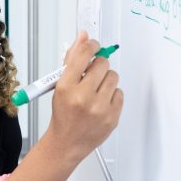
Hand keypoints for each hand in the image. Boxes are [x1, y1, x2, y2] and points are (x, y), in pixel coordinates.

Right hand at [45, 31, 122, 164]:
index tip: (93, 45)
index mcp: (66, 87)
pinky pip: (120, 93)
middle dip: (98, 65)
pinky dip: (112, 95)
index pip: (83, 54)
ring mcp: (99, 108)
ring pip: (113, 77)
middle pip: (102, 63)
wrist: (66, 143)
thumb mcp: (60, 85)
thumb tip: (83, 37)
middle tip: (92, 74)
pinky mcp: (112, 117)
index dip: (91, 45)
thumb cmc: (63, 114)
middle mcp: (83, 97)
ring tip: (96, 90)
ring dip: (105, 80)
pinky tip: (101, 102)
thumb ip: (72, 59)